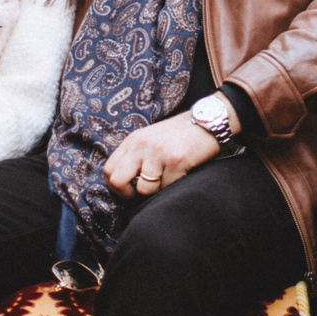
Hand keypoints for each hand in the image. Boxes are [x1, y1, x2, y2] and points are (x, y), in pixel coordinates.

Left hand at [103, 114, 221, 197]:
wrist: (208, 121)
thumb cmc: (178, 134)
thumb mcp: (150, 138)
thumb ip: (135, 156)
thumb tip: (122, 184)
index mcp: (133, 140)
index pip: (109, 169)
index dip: (116, 186)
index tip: (128, 190)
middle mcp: (142, 145)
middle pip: (118, 181)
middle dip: (128, 194)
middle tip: (141, 194)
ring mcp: (158, 153)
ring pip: (145, 189)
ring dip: (156, 191)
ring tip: (166, 178)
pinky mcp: (176, 160)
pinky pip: (168, 187)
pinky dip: (174, 185)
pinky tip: (181, 172)